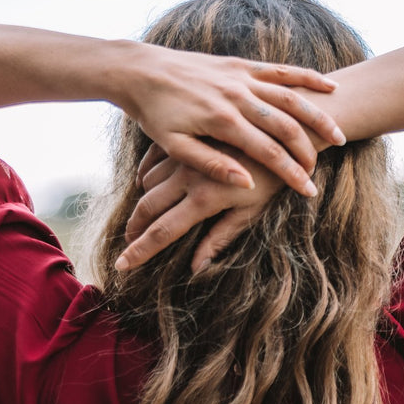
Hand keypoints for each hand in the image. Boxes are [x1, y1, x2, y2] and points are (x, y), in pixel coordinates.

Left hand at [113, 44, 344, 195]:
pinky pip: (282, 70)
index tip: (309, 190)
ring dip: (318, 116)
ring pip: (292, 97)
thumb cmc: (154, 113)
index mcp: (222, 121)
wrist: (140, 69)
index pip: (267, 151)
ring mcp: (241, 77)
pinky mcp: (242, 64)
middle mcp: (237, 96)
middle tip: (323, 171)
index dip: (291, 173)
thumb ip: (211, 164)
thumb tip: (245, 182)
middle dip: (309, 150)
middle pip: (286, 126)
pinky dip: (308, 77)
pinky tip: (330, 86)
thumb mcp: (175, 145)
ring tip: (339, 135)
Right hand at [116, 143, 282, 272]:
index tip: (122, 265)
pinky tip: (144, 186)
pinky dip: (145, 175)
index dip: (141, 251)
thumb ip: (221, 238)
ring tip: (137, 222)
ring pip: (148, 183)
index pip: (163, 232)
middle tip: (126, 245)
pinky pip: (154, 160)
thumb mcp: (252, 213)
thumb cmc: (274, 180)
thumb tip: (196, 268)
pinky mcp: (188, 142)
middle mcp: (188, 177)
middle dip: (134, 229)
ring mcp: (186, 157)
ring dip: (140, 203)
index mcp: (205, 199)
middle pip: (148, 207)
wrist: (282, 135)